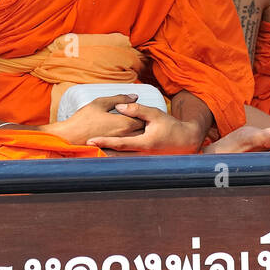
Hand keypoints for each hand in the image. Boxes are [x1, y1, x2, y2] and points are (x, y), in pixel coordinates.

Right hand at [48, 95, 145, 145]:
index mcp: (124, 123)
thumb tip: (134, 96)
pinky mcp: (114, 153)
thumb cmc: (83, 120)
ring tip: (135, 129)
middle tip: (140, 118)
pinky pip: (127, 150)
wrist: (68, 138)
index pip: (143, 118)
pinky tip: (125, 139)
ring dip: (138, 135)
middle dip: (144, 124)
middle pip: (143, 131)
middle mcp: (125, 136)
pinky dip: (129, 145)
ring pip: (136, 141)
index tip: (140, 110)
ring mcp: (120, 147)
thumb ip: (119, 98)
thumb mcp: (100, 103)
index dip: (143, 113)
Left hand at [87, 101, 203, 154]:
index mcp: (144, 143)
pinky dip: (115, 159)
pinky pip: (126, 161)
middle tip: (83, 150)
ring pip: (120, 161)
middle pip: (116, 156)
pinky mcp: (143, 162)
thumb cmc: (171, 127)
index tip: (90, 140)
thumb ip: (137, 110)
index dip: (104, 141)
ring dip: (106, 158)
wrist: (186, 142)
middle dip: (100, 153)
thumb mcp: (156, 114)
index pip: (120, 143)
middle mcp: (142, 154)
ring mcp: (143, 160)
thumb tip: (120, 106)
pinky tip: (105, 156)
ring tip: (89, 153)